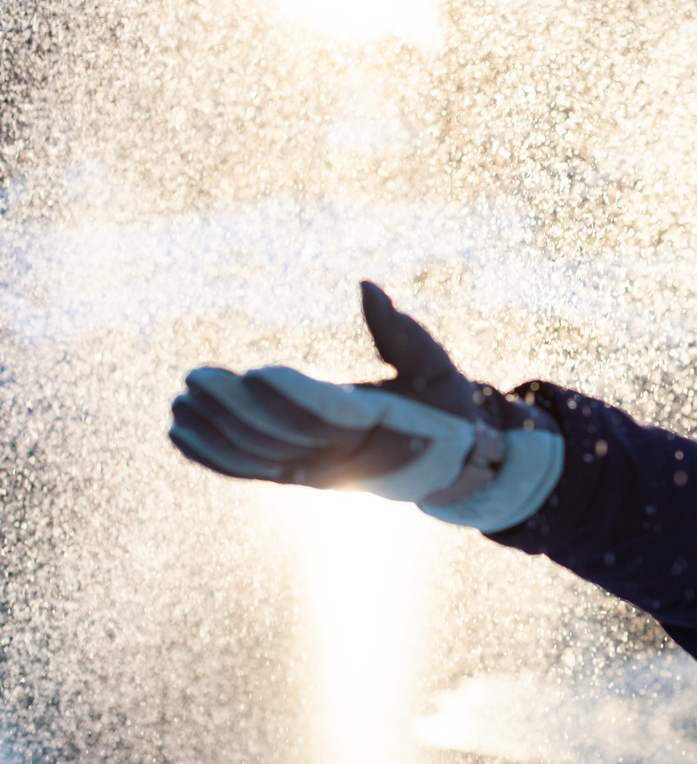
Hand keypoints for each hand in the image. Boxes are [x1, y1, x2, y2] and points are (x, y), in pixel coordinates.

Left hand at [169, 282, 563, 530]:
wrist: (448, 468)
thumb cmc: (445, 411)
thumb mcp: (437, 370)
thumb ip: (402, 334)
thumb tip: (366, 286)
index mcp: (384, 430)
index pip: (331, 415)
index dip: (293, 396)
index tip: (256, 372)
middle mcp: (347, 459)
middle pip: (283, 437)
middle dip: (235, 410)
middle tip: (196, 379)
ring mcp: (320, 473)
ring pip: (259, 457)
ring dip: (214, 433)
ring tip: (179, 403)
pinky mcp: (301, 477)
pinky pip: (251, 471)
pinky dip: (213, 457)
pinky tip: (180, 434)